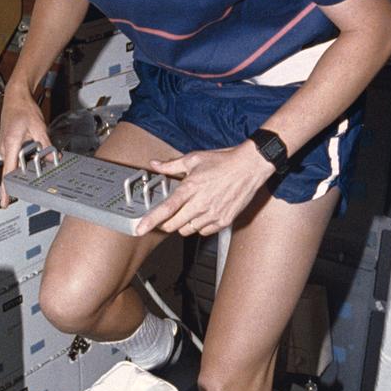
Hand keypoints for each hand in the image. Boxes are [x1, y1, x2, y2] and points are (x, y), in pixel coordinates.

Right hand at [0, 84, 50, 207]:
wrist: (15, 96)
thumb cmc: (24, 109)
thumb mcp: (39, 127)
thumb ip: (46, 145)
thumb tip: (55, 158)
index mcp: (10, 144)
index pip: (7, 172)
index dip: (6, 189)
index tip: (5, 201)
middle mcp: (4, 147)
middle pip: (13, 169)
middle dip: (24, 172)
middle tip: (35, 163)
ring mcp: (3, 146)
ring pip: (14, 162)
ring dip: (24, 162)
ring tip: (32, 146)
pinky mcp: (6, 144)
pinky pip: (13, 156)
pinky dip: (22, 156)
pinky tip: (29, 147)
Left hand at [135, 142, 273, 236]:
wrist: (250, 167)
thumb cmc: (223, 161)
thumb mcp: (194, 159)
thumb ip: (171, 165)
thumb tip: (155, 164)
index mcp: (190, 188)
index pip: (166, 208)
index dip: (150, 221)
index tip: (140, 229)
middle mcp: (200, 204)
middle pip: (173, 225)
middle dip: (166, 222)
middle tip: (169, 214)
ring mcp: (213, 214)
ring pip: (187, 230)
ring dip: (183, 224)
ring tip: (190, 209)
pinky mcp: (224, 221)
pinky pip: (203, 231)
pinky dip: (199, 226)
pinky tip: (203, 213)